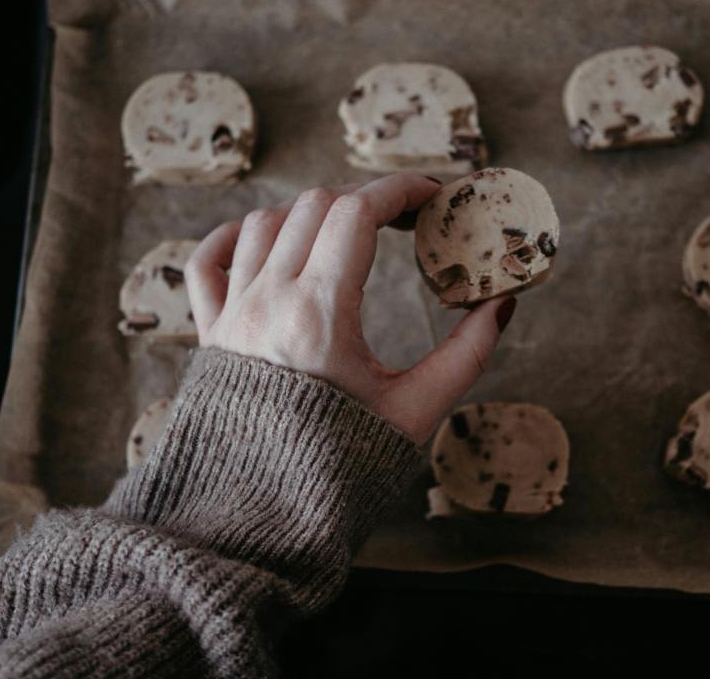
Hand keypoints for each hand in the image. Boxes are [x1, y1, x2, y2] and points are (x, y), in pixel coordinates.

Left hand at [184, 174, 516, 444]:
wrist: (258, 519)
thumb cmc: (340, 468)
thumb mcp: (416, 412)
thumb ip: (465, 355)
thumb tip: (502, 306)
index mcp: (320, 314)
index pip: (357, 211)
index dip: (400, 189)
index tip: (433, 194)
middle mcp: (268, 300)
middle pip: (315, 205)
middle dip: (365, 197)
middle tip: (403, 218)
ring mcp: (232, 313)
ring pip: (264, 223)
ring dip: (311, 214)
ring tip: (348, 233)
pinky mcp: (211, 333)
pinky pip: (207, 262)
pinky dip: (234, 237)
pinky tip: (265, 238)